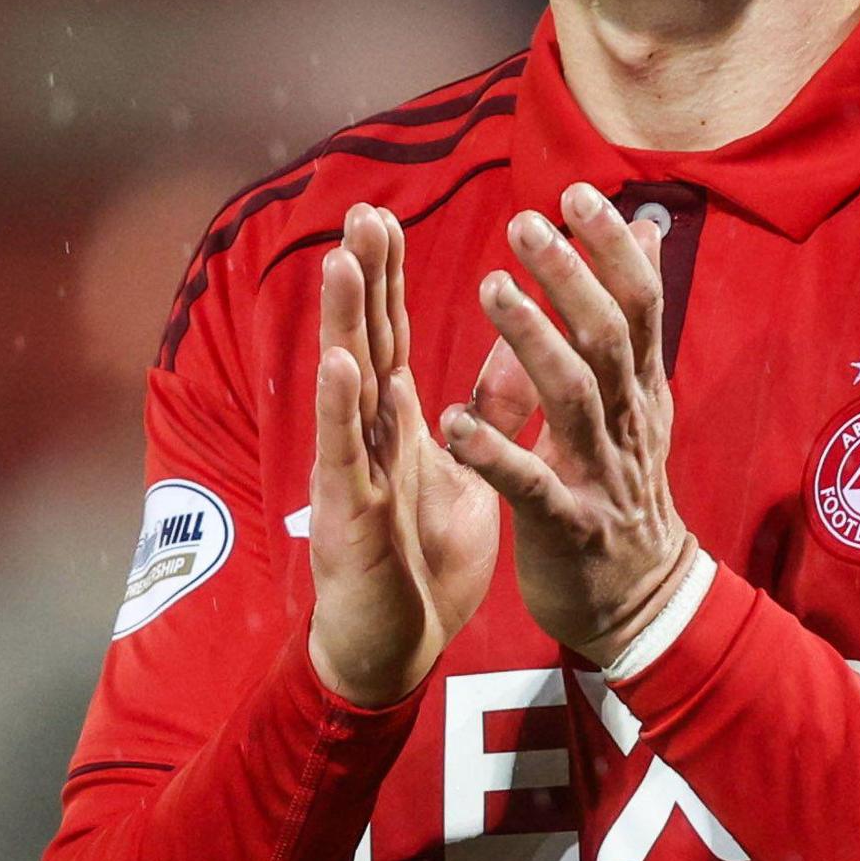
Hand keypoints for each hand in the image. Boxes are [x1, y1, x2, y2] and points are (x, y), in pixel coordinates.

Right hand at [304, 204, 499, 707]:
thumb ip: (489, 410)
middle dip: (362, 277)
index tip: (384, 216)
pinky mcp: (348, 514)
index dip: (388, 278)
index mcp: (396, 423)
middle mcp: (367, 435)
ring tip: (340, 260)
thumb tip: (519, 347)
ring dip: (343, 322)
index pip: (393, 335)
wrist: (397, 649)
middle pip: (366, 341)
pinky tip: (343, 364)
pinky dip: (343, 408)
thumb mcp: (469, 472)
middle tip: (360, 211)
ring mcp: (352, 471)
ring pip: (347, 385)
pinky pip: (346, 455)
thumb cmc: (423, 563)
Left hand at [436, 184, 700, 668]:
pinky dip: (493, 453)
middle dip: (569, 277)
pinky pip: (529, 487)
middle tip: (526, 223)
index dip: (609, 249)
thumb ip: (636, 318)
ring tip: (490, 289)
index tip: (576, 192)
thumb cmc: (624, 485)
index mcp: (641, 390)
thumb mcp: (642, 397)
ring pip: (572, 397)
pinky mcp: (565, 527)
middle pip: (607, 337)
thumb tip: (646, 231)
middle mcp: (627, 424)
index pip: (638, 305)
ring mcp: (599, 476)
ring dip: (532, 341)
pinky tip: (453, 424)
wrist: (640, 599)